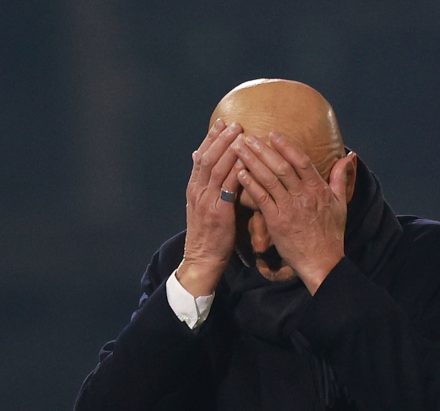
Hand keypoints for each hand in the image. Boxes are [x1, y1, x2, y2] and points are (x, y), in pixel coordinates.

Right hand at [178, 120, 244, 296]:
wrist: (202, 259)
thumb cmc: (208, 234)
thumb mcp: (201, 206)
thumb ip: (203, 183)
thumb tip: (197, 158)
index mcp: (193, 189)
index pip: (200, 157)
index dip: (210, 139)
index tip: (221, 123)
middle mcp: (197, 192)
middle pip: (207, 158)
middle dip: (220, 139)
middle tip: (234, 123)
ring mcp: (206, 202)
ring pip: (216, 169)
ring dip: (229, 150)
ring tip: (241, 135)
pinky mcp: (218, 213)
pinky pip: (227, 188)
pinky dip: (236, 172)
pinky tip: (246, 161)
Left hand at [234, 132, 354, 293]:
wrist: (322, 262)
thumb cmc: (331, 234)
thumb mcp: (341, 204)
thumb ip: (341, 178)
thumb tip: (348, 156)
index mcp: (319, 189)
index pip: (301, 161)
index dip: (286, 146)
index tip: (273, 134)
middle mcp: (304, 195)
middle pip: (281, 166)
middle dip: (263, 149)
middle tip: (247, 137)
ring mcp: (289, 208)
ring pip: (269, 179)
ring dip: (252, 162)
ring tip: (239, 149)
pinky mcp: (277, 222)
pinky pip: (261, 198)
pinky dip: (250, 184)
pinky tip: (239, 173)